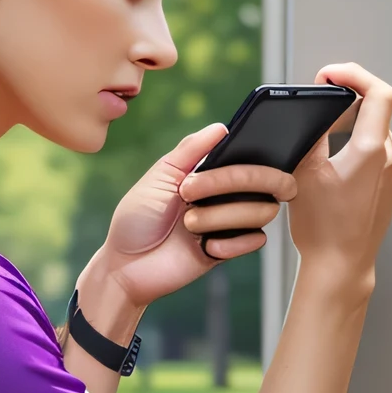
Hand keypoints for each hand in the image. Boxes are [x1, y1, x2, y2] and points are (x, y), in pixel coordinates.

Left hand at [100, 123, 297, 307]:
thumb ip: (190, 151)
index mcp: (213, 174)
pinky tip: (204, 246)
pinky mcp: (230, 249)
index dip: (244, 160)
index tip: (213, 167)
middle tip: (188, 192)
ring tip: (189, 225)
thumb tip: (221, 127)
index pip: (252, 158)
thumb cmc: (137, 219)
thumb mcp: (159, 177)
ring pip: (262, 210)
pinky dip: (230, 243)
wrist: (124, 265)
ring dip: (221, 215)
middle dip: (228, 182)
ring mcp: (230, 223)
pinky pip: (255, 240)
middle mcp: (228, 196)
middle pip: (267, 181)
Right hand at [287, 62, 391, 290]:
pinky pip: (379, 149)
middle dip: (347, 98)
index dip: (355, 74)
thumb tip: (313, 116)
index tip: (330, 75)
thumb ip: (311, 137)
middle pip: (377, 108)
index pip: (379, 93)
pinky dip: (358, 142)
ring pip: (377, 129)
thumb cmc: (322, 229)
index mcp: (372, 151)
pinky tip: (337, 158)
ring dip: (352, 121)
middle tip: (320, 100)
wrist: (341, 264)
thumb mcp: (304, 174)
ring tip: (325, 130)